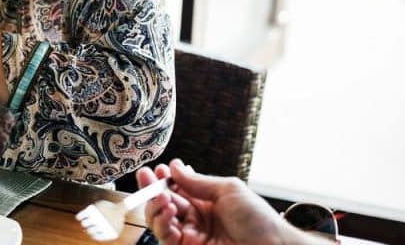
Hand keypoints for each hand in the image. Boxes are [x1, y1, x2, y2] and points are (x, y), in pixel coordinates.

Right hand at [137, 159, 308, 244]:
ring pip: (159, 220)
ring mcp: (191, 235)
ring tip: (162, 197)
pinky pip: (165, 237)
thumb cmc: (259, 219)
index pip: (177, 188)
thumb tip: (175, 167)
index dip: (164, 179)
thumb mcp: (228, 190)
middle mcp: (196, 218)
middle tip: (145, 176)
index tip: (156, 169)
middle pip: (164, 203)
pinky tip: (168, 210)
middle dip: (152, 189)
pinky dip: (161, 223)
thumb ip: (198, 181)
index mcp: (206, 201)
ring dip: (155, 206)